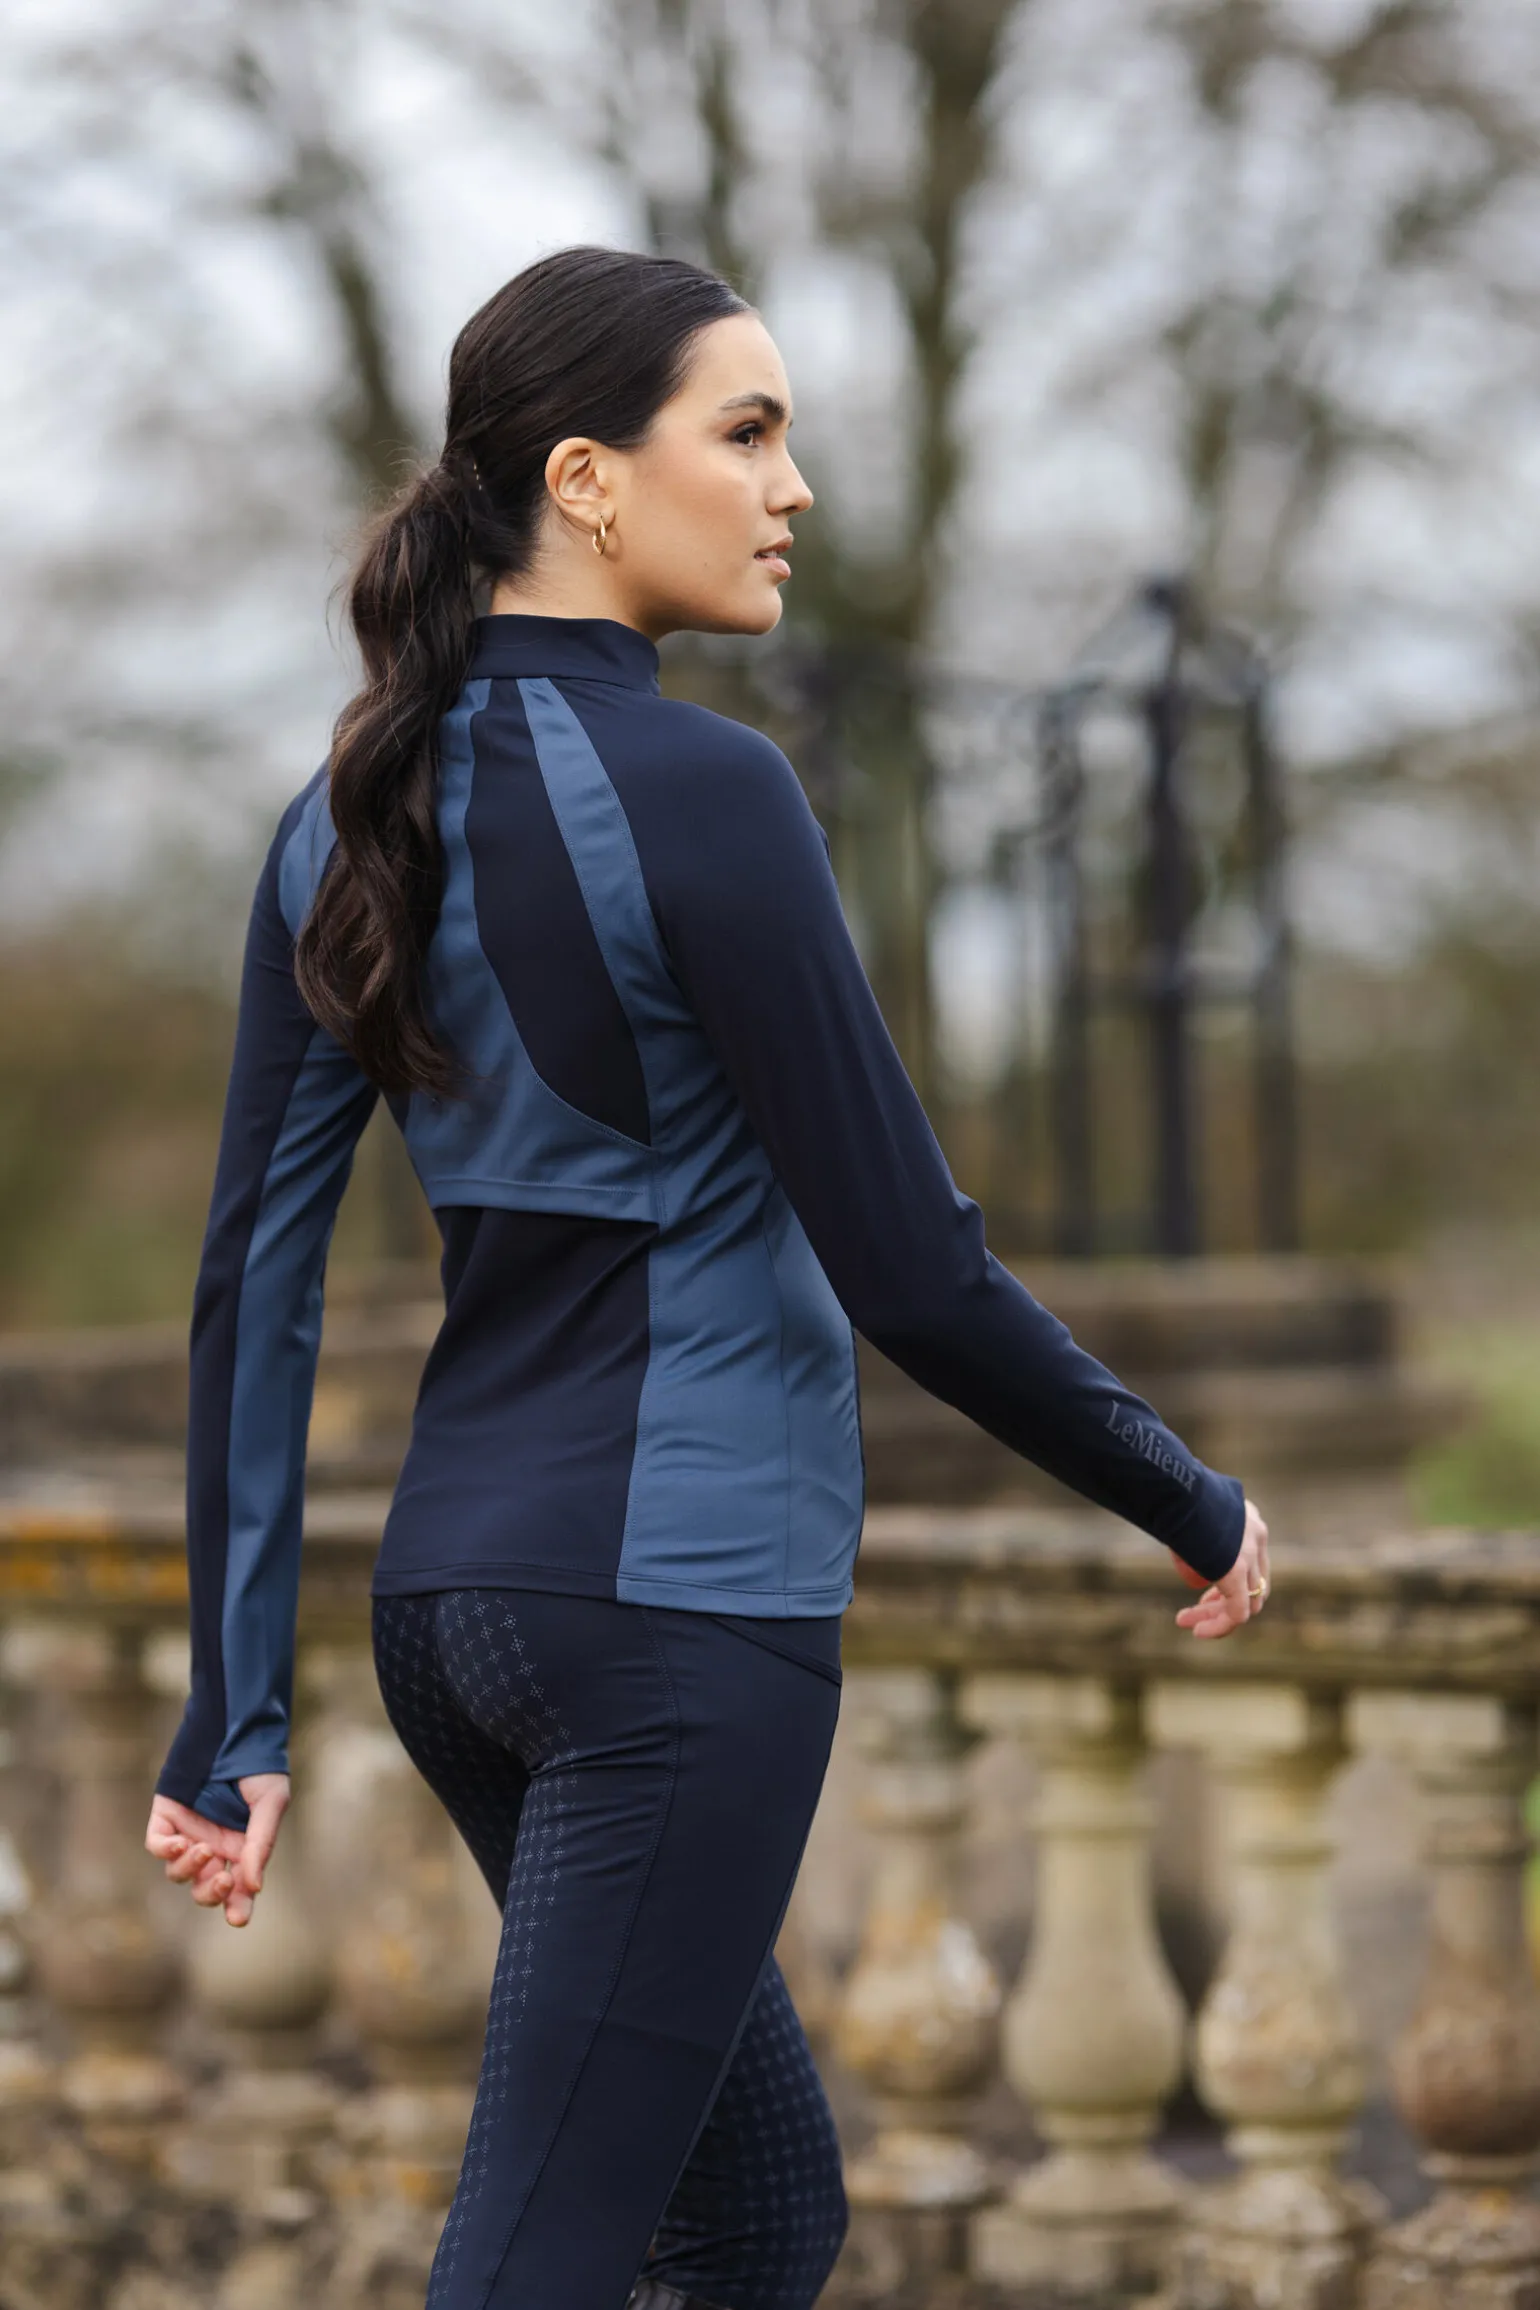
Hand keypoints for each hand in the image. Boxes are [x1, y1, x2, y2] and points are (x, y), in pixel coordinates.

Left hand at [144, 1773, 289, 1926]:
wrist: (235, 1730)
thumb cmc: (258, 1768)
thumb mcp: (271, 1804)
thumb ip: (261, 1844)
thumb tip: (254, 1886)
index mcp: (241, 1849)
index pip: (238, 1889)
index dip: (237, 1907)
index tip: (238, 1918)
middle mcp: (213, 1847)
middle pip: (204, 1889)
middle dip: (213, 1893)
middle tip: (225, 1881)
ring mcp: (187, 1833)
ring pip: (178, 1873)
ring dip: (191, 1868)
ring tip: (205, 1848)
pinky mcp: (166, 1817)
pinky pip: (157, 1845)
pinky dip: (166, 1850)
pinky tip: (180, 1843)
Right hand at [1171, 1499, 1269, 1640]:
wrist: (1174, 1487)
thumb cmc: (1169, 1489)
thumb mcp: (1186, 1505)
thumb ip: (1188, 1521)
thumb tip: (1172, 1531)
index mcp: (1248, 1517)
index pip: (1251, 1560)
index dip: (1228, 1581)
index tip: (1201, 1592)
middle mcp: (1256, 1535)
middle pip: (1253, 1584)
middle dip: (1221, 1601)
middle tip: (1193, 1612)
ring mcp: (1251, 1555)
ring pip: (1246, 1602)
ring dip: (1216, 1616)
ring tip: (1186, 1623)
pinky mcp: (1239, 1573)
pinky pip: (1236, 1612)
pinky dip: (1219, 1625)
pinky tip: (1199, 1632)